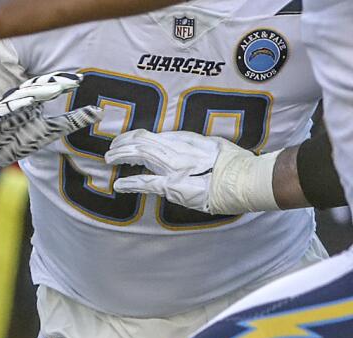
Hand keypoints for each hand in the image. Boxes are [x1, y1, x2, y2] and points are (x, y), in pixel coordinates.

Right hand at [0, 72, 98, 175]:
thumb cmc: (17, 141)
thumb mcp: (50, 131)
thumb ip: (72, 121)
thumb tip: (99, 112)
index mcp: (34, 100)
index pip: (50, 86)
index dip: (64, 82)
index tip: (81, 81)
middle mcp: (20, 99)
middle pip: (38, 85)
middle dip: (54, 82)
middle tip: (72, 81)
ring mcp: (7, 107)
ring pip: (23, 93)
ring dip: (39, 90)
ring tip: (56, 89)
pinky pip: (6, 108)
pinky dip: (17, 104)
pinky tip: (29, 101)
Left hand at [107, 129, 257, 214]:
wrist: (245, 179)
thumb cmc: (234, 163)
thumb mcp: (211, 145)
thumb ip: (192, 145)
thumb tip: (177, 147)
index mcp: (187, 139)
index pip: (153, 135)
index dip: (134, 137)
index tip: (126, 140)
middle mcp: (178, 149)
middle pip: (142, 142)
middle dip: (122, 145)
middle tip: (111, 150)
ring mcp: (174, 167)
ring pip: (140, 155)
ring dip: (121, 157)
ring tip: (109, 159)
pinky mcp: (173, 186)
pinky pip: (146, 183)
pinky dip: (130, 183)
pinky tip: (119, 184)